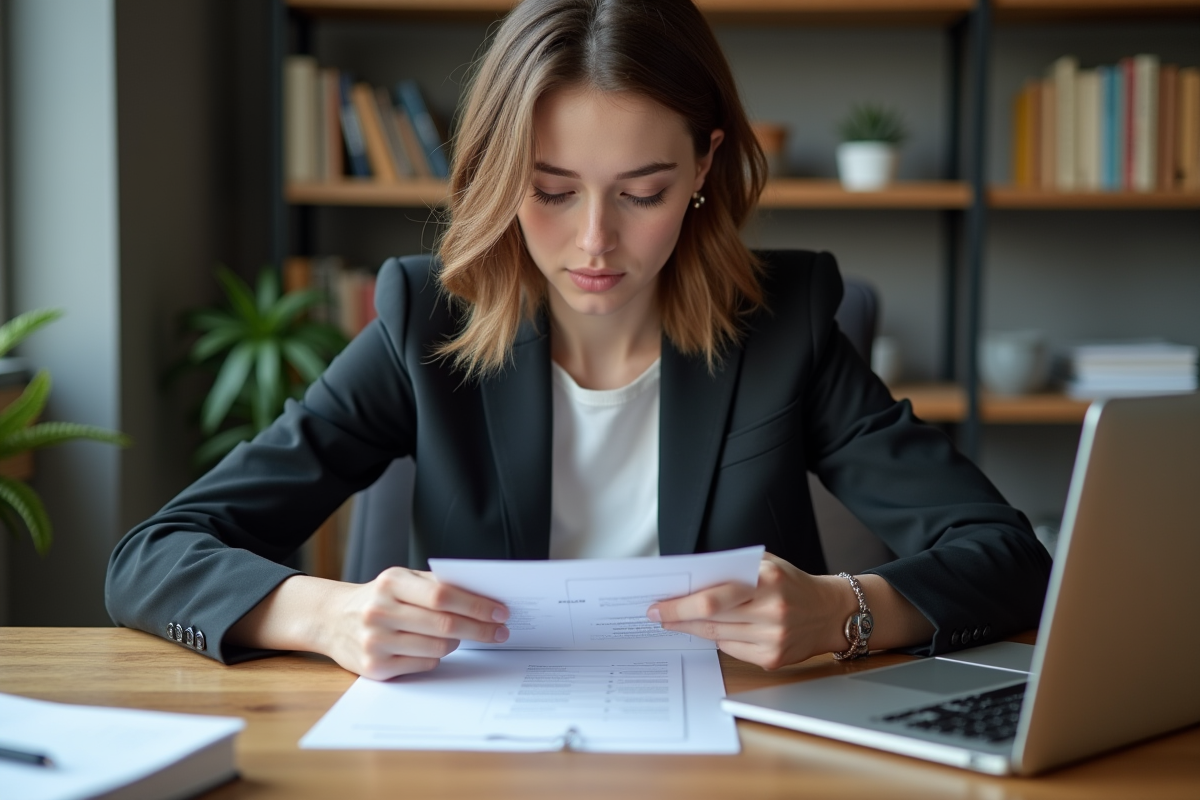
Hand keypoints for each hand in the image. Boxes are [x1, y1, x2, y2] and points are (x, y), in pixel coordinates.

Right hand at [318, 567, 509, 680]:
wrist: (333, 619)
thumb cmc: (379, 598)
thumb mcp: (402, 579)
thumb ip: (437, 584)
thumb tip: (484, 596)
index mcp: (391, 583)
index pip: (443, 595)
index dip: (476, 605)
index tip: (500, 612)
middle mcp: (380, 612)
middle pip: (444, 624)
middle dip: (480, 630)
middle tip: (500, 632)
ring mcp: (375, 642)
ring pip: (438, 648)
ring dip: (458, 643)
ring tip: (460, 636)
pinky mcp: (375, 668)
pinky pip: (424, 664)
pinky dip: (436, 657)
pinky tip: (433, 648)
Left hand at [647, 553, 850, 670]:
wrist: (829, 612)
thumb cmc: (790, 583)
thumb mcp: (765, 564)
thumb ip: (731, 570)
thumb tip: (689, 582)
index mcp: (766, 581)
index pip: (712, 598)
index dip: (679, 605)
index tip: (657, 606)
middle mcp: (771, 611)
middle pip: (711, 620)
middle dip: (678, 618)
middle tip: (657, 615)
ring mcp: (773, 638)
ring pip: (718, 637)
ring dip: (693, 629)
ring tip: (677, 621)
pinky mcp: (773, 658)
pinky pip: (732, 650)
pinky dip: (718, 640)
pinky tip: (710, 631)